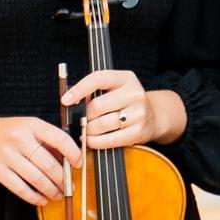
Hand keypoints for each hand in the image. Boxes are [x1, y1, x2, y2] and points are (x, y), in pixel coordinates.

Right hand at [0, 109, 80, 205]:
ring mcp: (7, 155)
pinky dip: (34, 197)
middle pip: (49, 164)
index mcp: (31, 125)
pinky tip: (42, 199)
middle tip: (70, 186)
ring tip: (58, 195)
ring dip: (51, 190)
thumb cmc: (5, 131)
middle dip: (63, 179)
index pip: (60, 138)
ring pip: (37, 179)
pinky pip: (20, 188)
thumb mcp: (27, 126)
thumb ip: (47, 140)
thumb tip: (68, 159)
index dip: (73, 153)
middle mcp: (19, 139)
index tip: (78, 164)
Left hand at [62, 68, 184, 147]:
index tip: (65, 100)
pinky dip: (96, 142)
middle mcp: (135, 93)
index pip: (98, 78)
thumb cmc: (125, 102)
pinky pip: (111, 139)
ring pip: (102, 124)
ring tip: (85, 132)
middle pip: (98, 106)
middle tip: (79, 122)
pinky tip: (91, 141)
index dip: (79, 89)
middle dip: (83, 117)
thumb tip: (69, 103)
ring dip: (88, 131)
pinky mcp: (139, 131)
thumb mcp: (114, 89)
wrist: (154, 116)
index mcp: (126, 78)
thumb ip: (95, 92)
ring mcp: (139, 112)